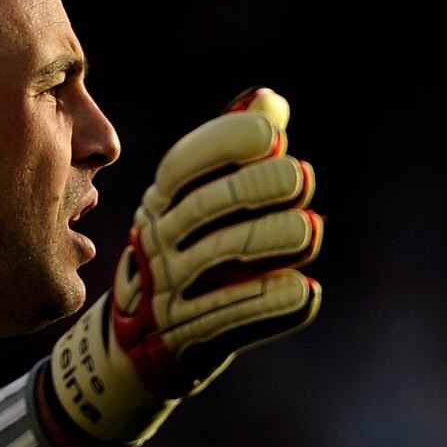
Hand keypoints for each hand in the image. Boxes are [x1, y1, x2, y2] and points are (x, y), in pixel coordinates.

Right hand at [39, 87, 324, 446]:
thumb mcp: (195, 202)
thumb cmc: (183, 256)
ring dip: (270, 241)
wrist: (134, 347)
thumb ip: (233, 154)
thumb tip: (270, 100)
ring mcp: (170, 292)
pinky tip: (307, 293)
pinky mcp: (190, 338)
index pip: (185, 164)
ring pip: (220, 260)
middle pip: (206, 208)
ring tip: (312, 230)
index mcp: (161, 202)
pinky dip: (271, 307)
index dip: (225, 143)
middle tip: (302, 177)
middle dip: (256, 188)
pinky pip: (233, 319)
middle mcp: (159, 242)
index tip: (270, 133)